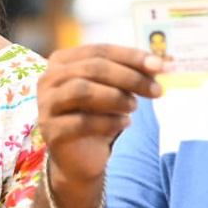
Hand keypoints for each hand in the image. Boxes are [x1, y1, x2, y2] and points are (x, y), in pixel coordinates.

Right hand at [36, 43, 162, 184]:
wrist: (79, 157)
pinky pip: (81, 122)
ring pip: (82, 91)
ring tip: (134, 107)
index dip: (131, 56)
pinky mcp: (51, 131)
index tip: (160, 66)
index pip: (99, 51)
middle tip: (156, 91)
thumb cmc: (96, 116)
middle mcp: (48, 79)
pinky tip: (124, 123)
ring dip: (116, 97)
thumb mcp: (113, 90)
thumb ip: (131, 74)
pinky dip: (108, 122)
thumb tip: (160, 64)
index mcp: (62, 61)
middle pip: (92, 68)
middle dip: (129, 77)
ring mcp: (46, 105)